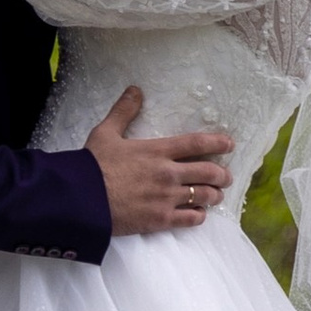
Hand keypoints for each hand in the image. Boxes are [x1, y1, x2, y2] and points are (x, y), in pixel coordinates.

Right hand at [86, 86, 233, 234]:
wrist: (81, 199)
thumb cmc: (92, 166)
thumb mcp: (106, 133)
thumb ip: (124, 111)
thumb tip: (135, 90)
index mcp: (157, 150)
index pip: (196, 143)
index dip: (217, 142)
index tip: (230, 144)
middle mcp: (168, 173)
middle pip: (208, 172)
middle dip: (222, 175)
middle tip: (226, 177)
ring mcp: (166, 198)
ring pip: (204, 196)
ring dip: (214, 195)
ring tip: (216, 195)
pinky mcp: (160, 220)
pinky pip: (190, 219)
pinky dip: (199, 216)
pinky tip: (199, 214)